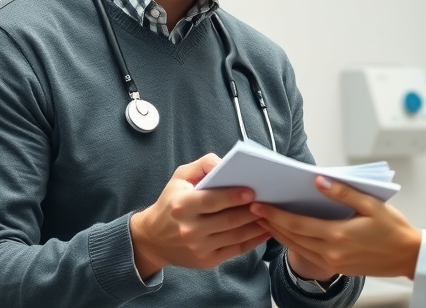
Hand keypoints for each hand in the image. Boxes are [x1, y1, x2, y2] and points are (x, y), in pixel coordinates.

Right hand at [129, 153, 270, 277]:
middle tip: (270, 201)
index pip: (211, 201)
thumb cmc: (171, 201)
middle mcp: (189, 230)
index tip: (251, 191)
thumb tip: (226, 163)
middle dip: (251, 211)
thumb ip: (203, 165)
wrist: (152, 239)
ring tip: (273, 214)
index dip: (232, 197)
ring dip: (257, 225)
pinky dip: (254, 240)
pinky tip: (266, 230)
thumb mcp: (180, 177)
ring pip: (235, 235)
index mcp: (182, 206)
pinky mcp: (207, 261)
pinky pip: (236, 250)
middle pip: (228, 220)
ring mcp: (199, 248)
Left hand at [251, 176, 421, 278]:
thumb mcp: (372, 204)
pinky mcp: (338, 268)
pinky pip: (308, 255)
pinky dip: (294, 244)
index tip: (259, 206)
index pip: (297, 224)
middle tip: (253, 210)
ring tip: (265, 221)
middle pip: (292, 237)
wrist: (408, 256)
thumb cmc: (394, 229)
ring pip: (297, 248)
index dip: (275, 215)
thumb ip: (343, 192)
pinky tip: (288, 234)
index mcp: (339, 235)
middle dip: (271, 223)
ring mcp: (334, 263)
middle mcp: (332, 252)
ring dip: (279, 235)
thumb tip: (319, 181)